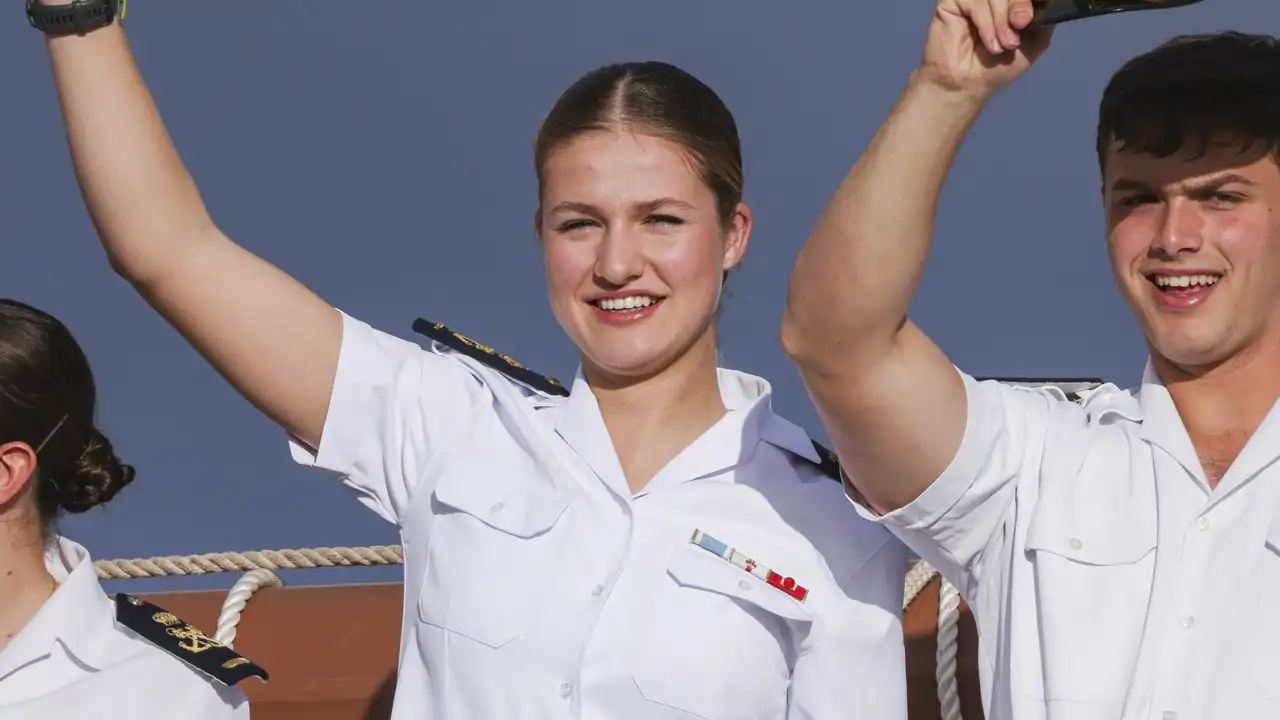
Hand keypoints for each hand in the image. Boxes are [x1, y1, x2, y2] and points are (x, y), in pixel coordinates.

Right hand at [917, 0, 1053, 99]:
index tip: (1031, 17)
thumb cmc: (998, 66)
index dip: (1031, 0)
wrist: (967, 86)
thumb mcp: (1035, 41)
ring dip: (1002, 20)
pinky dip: (987, 23)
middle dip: (1020, 4)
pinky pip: (976, 0)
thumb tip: (1049, 0)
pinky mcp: (952, 0)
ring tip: (1003, 44)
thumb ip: (1046, 16)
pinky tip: (990, 43)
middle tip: (1021, 25)